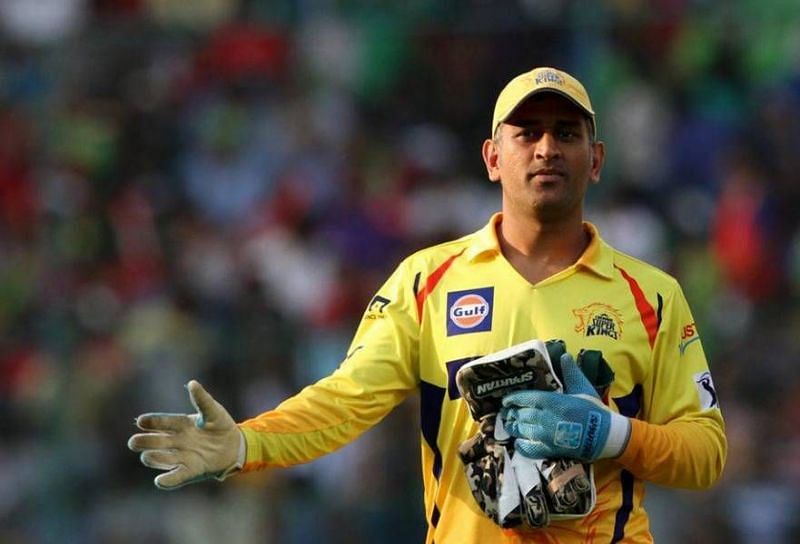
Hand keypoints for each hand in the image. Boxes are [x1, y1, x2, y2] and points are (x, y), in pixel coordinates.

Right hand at [128, 380, 244, 489]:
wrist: (235, 445)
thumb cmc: (221, 425)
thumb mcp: (213, 411)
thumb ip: (202, 399)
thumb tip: (192, 383)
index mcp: (180, 424)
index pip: (162, 422)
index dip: (151, 422)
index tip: (141, 421)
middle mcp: (177, 441)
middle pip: (156, 441)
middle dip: (144, 442)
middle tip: (134, 442)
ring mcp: (183, 456)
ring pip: (162, 458)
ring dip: (154, 458)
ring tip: (147, 457)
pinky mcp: (192, 470)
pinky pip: (177, 476)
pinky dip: (168, 480)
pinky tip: (160, 481)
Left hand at [500, 353, 629, 461]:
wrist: (605, 435)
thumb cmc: (593, 409)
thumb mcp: (583, 387)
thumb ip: (571, 372)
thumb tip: (564, 355)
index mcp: (553, 402)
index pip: (526, 399)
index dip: (513, 399)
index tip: (505, 400)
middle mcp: (546, 419)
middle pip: (522, 415)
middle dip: (512, 413)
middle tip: (506, 412)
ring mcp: (547, 436)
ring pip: (523, 431)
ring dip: (514, 428)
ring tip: (509, 425)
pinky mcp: (551, 450)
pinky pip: (530, 449)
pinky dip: (521, 446)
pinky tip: (518, 442)